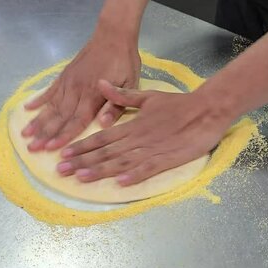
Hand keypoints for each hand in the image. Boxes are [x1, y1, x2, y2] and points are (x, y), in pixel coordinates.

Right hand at [22, 24, 140, 151]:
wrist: (113, 35)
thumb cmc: (124, 61)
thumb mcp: (130, 83)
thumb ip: (116, 104)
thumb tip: (103, 124)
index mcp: (93, 95)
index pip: (77, 121)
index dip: (63, 135)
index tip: (51, 148)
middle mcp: (77, 91)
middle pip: (59, 117)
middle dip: (45, 134)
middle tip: (31, 148)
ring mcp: (69, 82)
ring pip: (51, 106)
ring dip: (38, 121)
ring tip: (25, 134)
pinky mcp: (65, 75)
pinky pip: (49, 90)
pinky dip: (38, 100)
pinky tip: (27, 109)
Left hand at [57, 80, 236, 185]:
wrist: (206, 108)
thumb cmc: (178, 104)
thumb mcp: (148, 97)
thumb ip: (122, 96)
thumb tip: (100, 84)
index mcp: (132, 125)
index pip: (102, 137)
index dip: (82, 146)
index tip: (64, 153)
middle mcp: (138, 138)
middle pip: (106, 152)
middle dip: (82, 161)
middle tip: (60, 170)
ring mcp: (152, 149)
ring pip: (122, 162)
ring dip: (101, 170)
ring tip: (81, 177)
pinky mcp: (168, 158)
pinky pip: (149, 169)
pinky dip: (135, 175)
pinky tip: (120, 183)